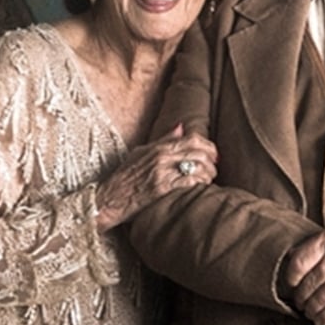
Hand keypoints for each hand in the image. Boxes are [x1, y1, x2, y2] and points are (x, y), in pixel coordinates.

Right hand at [94, 124, 218, 230]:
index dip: (208, 146)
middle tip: (214, 168)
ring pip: (197, 167)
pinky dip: (200, 183)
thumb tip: (181, 127)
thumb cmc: (125, 175)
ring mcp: (162, 172)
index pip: (192, 139)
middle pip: (199, 152)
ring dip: (208, 173)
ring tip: (209, 179)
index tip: (214, 154)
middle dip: (212, 160)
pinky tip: (201, 187)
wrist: (110, 197)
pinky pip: (189, 182)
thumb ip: (164, 140)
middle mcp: (162, 157)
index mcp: (159, 147)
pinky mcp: (162, 188)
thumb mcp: (141, 152)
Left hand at [283, 220, 324, 324]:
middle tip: (300, 302)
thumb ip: (320, 244)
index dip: (291, 278)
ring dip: (312, 309)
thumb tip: (295, 256)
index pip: (298, 263)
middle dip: (301, 298)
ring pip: (319, 298)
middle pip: (308, 284)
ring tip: (310, 312)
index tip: (291, 284)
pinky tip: (322, 318)